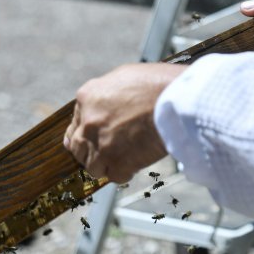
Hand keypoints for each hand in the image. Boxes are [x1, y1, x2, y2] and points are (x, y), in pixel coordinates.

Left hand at [64, 63, 184, 182]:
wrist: (178, 101)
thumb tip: (108, 104)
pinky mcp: (117, 163)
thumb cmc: (159, 84)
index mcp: (87, 97)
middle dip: (91, 152)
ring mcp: (100, 145)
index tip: (92, 140)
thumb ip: (108, 93)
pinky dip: (125, 172)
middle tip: (108, 152)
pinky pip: (115, 176)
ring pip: (93, 167)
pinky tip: (136, 163)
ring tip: (124, 158)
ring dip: (107, 165)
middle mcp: (88, 122)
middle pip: (78, 148)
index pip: (74, 124)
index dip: (85, 134)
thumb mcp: (125, 76)